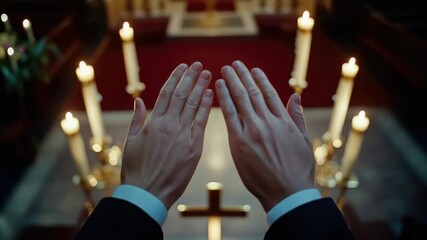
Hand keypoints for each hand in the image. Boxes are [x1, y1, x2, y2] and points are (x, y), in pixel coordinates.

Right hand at [121, 62, 212, 208]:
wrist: (147, 193)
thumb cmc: (137, 170)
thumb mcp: (130, 143)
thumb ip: (137, 120)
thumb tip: (139, 100)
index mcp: (153, 123)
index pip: (166, 93)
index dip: (176, 77)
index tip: (183, 66)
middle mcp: (168, 125)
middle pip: (182, 95)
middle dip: (191, 78)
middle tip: (199, 65)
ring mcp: (182, 135)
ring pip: (193, 105)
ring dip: (201, 87)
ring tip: (207, 74)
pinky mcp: (193, 147)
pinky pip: (202, 122)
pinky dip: (206, 107)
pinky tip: (211, 95)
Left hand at [215, 60, 314, 211]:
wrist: (287, 193)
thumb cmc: (298, 170)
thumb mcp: (303, 141)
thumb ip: (297, 117)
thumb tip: (295, 96)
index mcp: (284, 121)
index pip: (269, 93)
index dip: (260, 79)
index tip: (253, 69)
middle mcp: (268, 122)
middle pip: (252, 93)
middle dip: (242, 76)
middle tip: (234, 64)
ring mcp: (253, 131)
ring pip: (240, 100)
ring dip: (231, 83)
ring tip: (224, 71)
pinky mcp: (239, 143)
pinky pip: (230, 116)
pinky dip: (224, 100)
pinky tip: (219, 89)